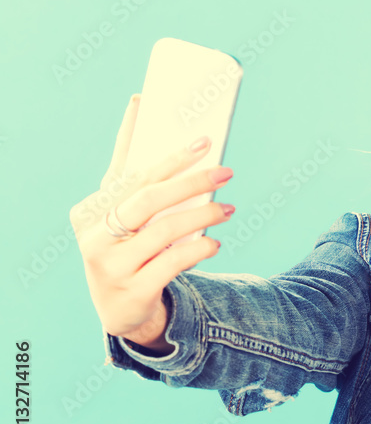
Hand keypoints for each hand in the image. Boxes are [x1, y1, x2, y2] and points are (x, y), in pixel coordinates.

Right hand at [69, 94, 235, 342]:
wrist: (120, 311)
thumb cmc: (125, 249)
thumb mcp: (122, 218)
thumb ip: (133, 178)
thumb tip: (142, 112)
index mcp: (89, 210)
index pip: (133, 175)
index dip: (169, 157)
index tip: (203, 141)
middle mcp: (94, 237)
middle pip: (149, 199)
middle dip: (192, 182)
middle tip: (226, 172)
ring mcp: (111, 266)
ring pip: (165, 231)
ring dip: (203, 215)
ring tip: (228, 209)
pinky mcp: (133, 290)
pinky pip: (173, 262)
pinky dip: (198, 249)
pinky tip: (214, 243)